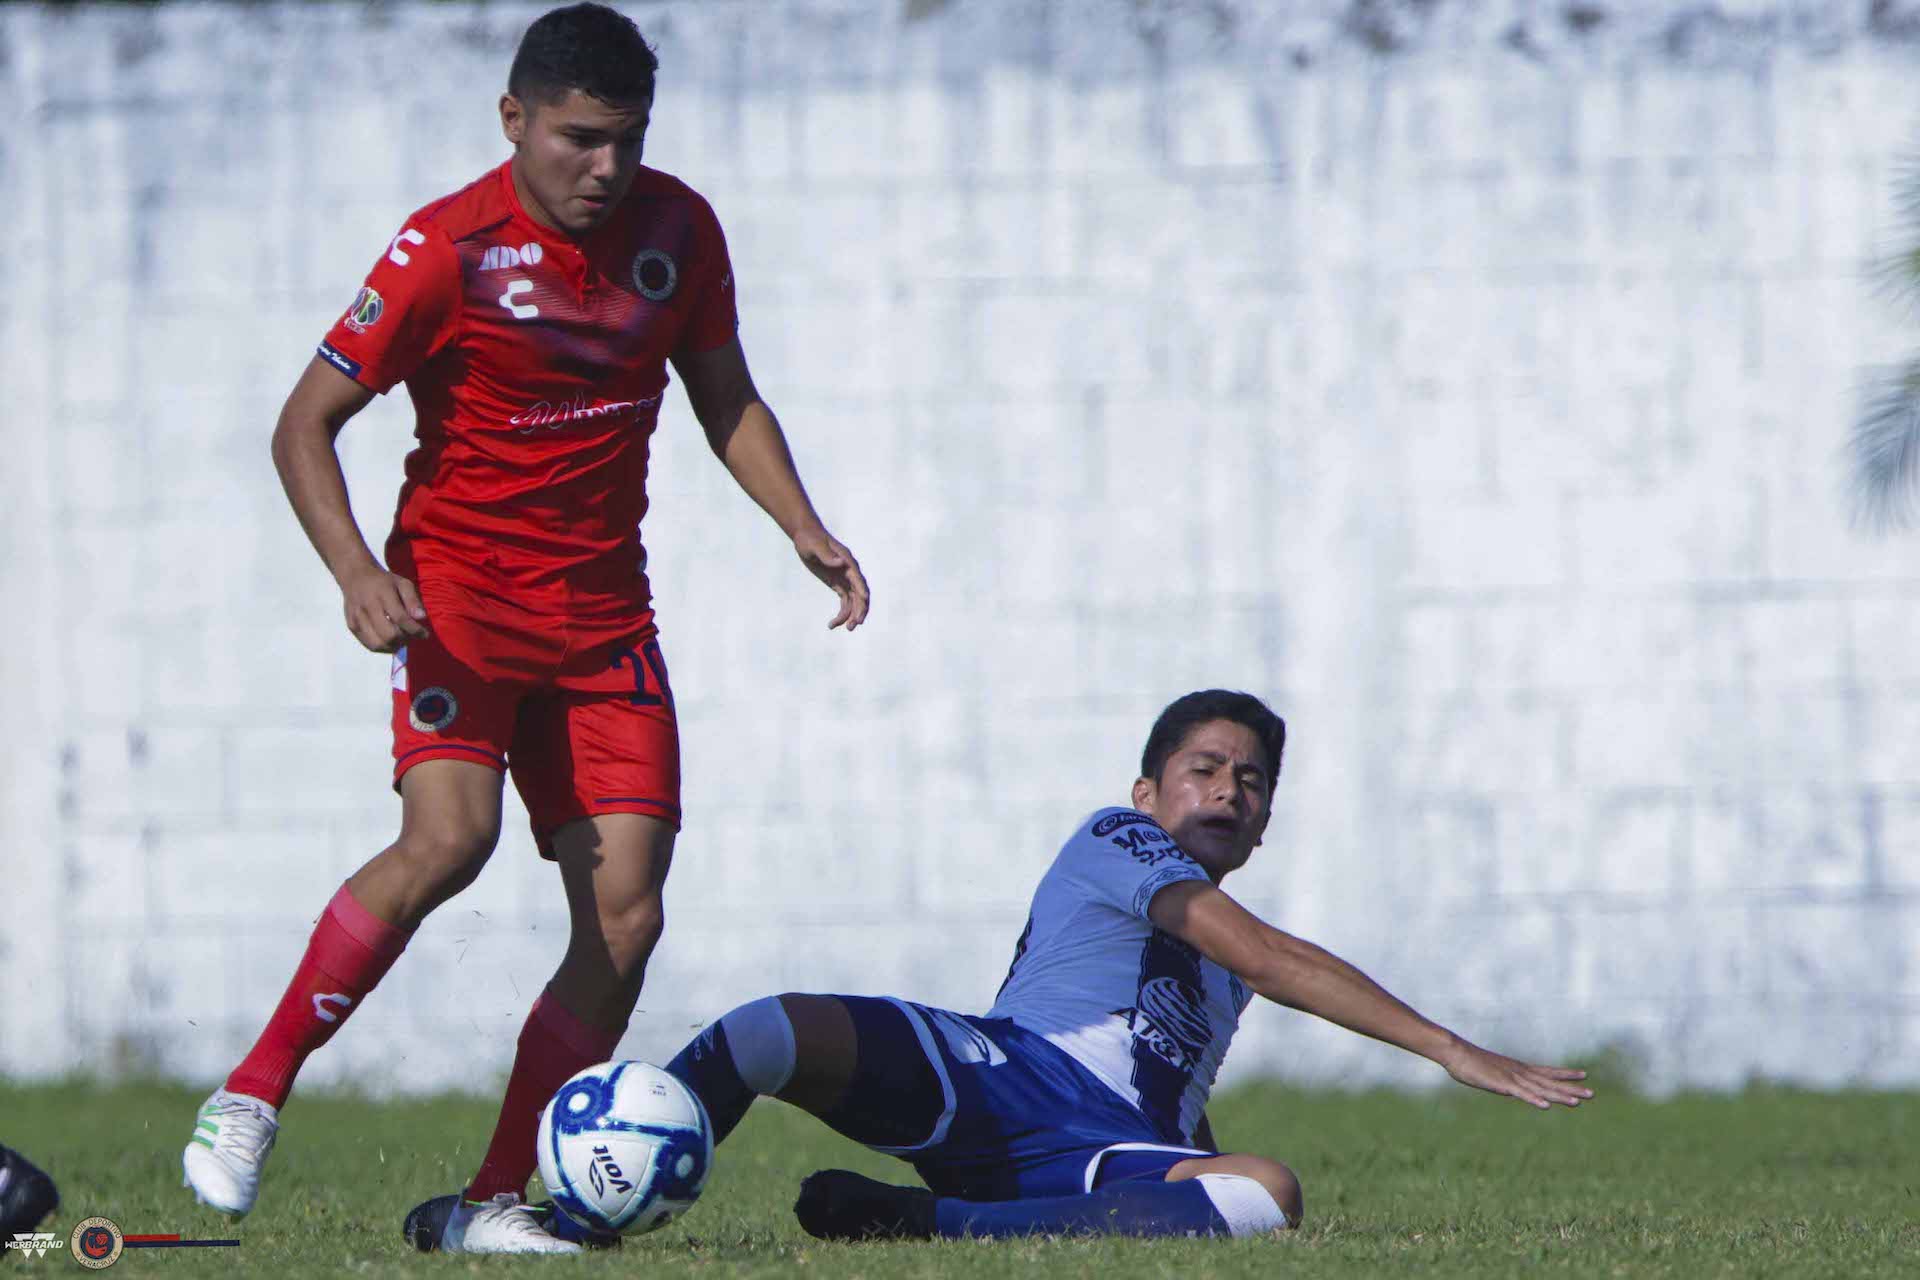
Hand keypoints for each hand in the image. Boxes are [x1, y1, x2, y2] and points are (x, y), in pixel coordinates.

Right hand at [339, 564, 429, 652]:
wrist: (355, 576)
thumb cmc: (383, 581)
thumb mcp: (402, 584)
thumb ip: (413, 600)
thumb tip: (422, 618)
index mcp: (383, 593)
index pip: (400, 618)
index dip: (415, 630)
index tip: (424, 634)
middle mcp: (368, 607)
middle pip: (389, 635)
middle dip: (404, 639)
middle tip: (411, 636)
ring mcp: (357, 617)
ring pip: (378, 644)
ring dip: (393, 646)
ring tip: (400, 639)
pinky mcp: (351, 625)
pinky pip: (369, 644)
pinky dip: (382, 646)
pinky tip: (389, 640)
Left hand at [793, 527, 869, 630]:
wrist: (807, 537)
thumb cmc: (810, 539)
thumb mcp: (815, 546)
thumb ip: (827, 555)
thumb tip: (840, 562)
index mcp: (847, 562)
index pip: (858, 579)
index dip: (862, 590)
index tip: (864, 601)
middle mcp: (850, 572)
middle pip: (860, 594)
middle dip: (859, 610)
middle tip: (853, 625)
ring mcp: (845, 579)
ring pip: (854, 602)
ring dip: (852, 616)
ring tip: (846, 629)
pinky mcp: (838, 584)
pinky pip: (845, 602)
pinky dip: (842, 614)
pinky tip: (832, 624)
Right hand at [1440, 1039, 1592, 1109]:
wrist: (1455, 1052)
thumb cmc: (1469, 1061)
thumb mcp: (1490, 1071)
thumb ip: (1502, 1078)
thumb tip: (1508, 1084)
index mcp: (1518, 1068)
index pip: (1547, 1071)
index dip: (1565, 1074)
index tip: (1584, 1075)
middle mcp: (1519, 1072)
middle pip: (1549, 1082)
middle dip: (1571, 1088)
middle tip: (1592, 1094)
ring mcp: (1511, 1078)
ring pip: (1540, 1089)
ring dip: (1558, 1096)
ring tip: (1577, 1102)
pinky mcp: (1500, 1084)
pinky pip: (1520, 1094)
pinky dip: (1533, 1099)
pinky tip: (1545, 1106)